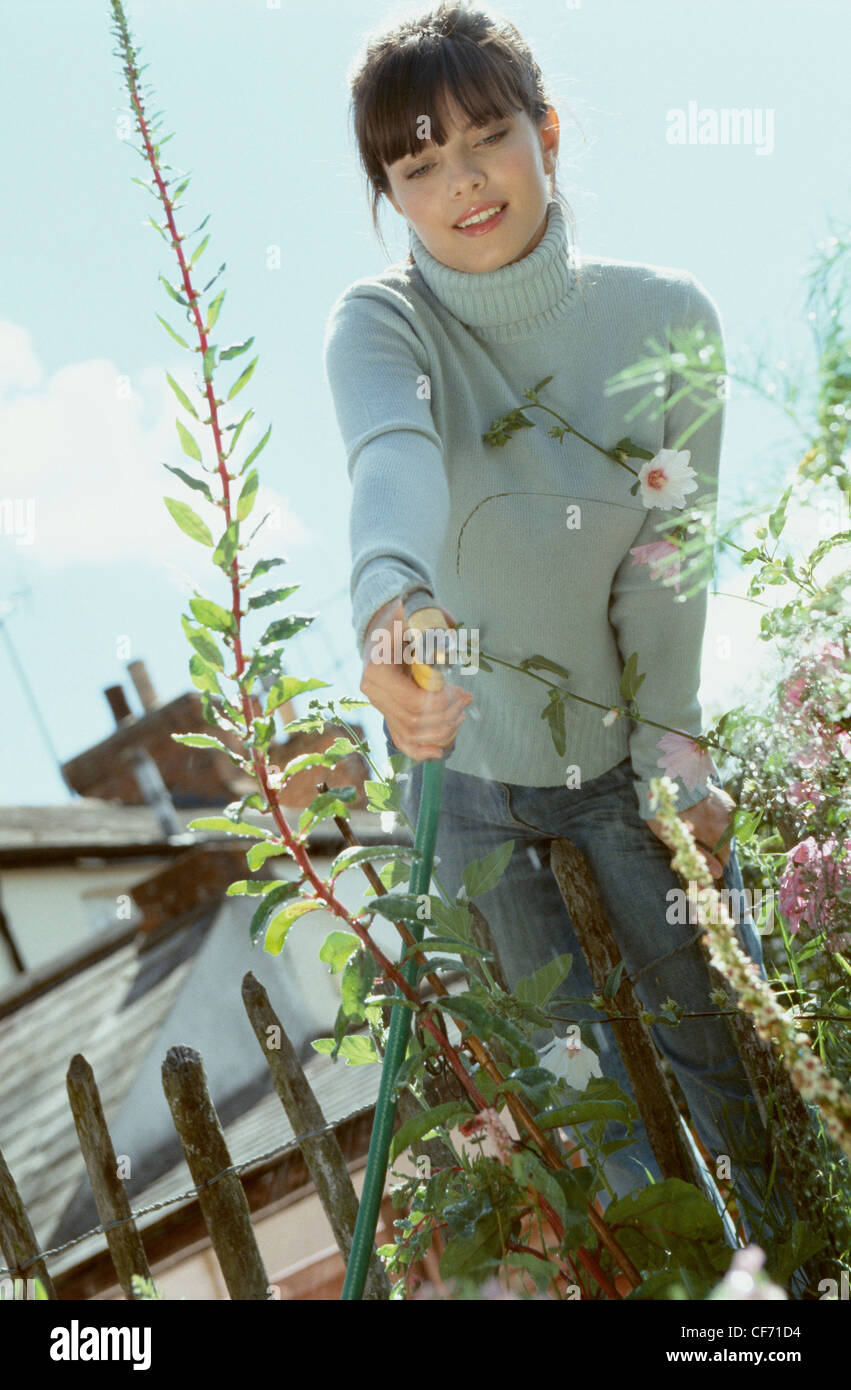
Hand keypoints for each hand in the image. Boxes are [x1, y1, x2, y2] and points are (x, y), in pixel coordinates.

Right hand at [360, 597, 473, 760]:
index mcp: (377, 671)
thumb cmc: (402, 619)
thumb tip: (450, 638)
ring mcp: (379, 705)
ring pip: (411, 734)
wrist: (384, 627)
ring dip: (441, 731)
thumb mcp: (414, 611)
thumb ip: (431, 620)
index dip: (441, 702)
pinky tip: (441, 749)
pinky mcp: (387, 713)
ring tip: (461, 715)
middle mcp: (373, 692)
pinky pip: (402, 739)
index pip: (412, 701)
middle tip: (466, 698)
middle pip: (414, 720)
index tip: (461, 691)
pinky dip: (421, 750)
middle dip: (447, 715)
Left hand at [646, 782, 735, 879]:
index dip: (710, 859)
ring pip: (727, 828)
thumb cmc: (671, 813)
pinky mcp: (727, 799)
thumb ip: (700, 857)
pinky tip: (703, 811)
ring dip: (716, 828)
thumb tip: (718, 874)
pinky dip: (717, 816)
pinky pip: (726, 814)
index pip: (724, 858)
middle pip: (725, 843)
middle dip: (712, 843)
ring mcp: (730, 809)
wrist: (672, 781)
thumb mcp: (678, 839)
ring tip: (698, 822)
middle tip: (695, 835)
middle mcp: (729, 823)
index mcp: (719, 836)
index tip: (699, 855)